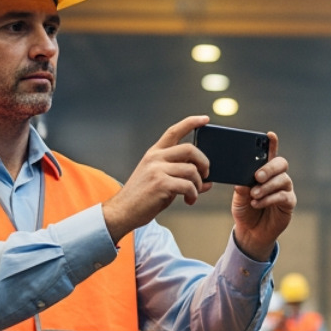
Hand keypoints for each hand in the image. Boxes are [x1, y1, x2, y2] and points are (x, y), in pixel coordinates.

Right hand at [103, 116, 212, 242]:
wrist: (123, 211)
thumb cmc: (143, 197)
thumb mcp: (161, 180)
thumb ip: (181, 176)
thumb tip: (206, 182)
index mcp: (154, 153)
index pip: (174, 131)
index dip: (191, 122)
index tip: (205, 119)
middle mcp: (155, 158)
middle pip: (190, 149)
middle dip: (204, 162)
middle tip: (206, 174)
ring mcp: (157, 170)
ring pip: (191, 170)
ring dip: (198, 184)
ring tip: (193, 194)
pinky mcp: (160, 184)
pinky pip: (188, 185)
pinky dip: (193, 194)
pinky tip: (189, 200)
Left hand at [231, 131, 293, 259]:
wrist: (250, 232)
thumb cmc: (245, 210)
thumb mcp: (238, 197)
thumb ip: (241, 187)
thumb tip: (243, 181)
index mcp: (264, 171)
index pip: (270, 153)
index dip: (272, 144)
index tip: (269, 135)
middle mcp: (277, 177)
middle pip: (281, 164)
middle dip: (269, 168)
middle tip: (257, 176)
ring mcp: (285, 189)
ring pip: (282, 180)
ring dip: (267, 186)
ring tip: (253, 194)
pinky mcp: (288, 203)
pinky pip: (283, 196)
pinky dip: (269, 199)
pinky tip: (257, 203)